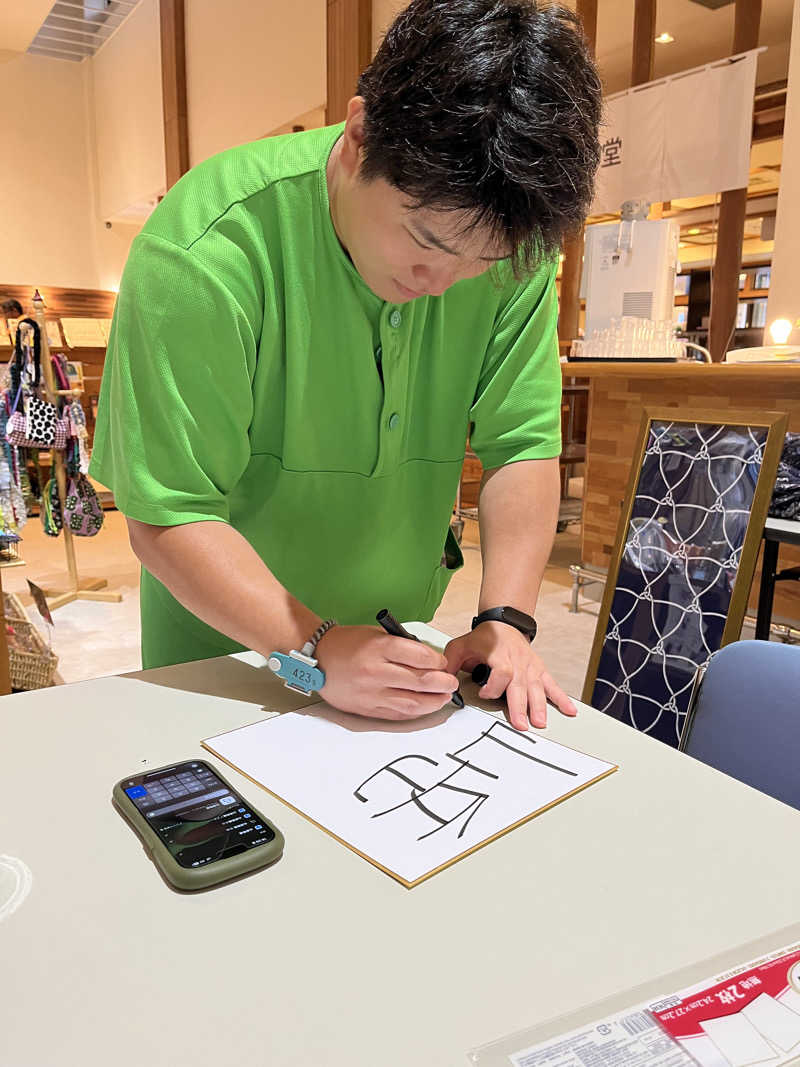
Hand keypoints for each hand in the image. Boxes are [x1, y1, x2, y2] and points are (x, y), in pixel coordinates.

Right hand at [316, 625, 459, 720]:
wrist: (318, 659)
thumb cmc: (347, 644)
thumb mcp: (376, 635)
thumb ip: (402, 647)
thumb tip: (430, 661)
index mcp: (378, 648)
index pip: (419, 656)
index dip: (438, 661)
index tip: (443, 663)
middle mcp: (375, 671)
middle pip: (419, 681)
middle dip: (442, 683)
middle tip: (451, 682)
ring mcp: (371, 693)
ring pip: (411, 702)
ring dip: (433, 701)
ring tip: (444, 697)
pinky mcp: (367, 708)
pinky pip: (397, 714)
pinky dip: (415, 711)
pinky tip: (425, 707)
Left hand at [444, 621, 576, 730]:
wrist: (505, 623)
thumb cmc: (484, 637)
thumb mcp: (461, 645)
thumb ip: (450, 663)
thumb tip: (439, 680)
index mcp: (499, 655)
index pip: (501, 672)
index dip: (494, 685)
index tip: (485, 694)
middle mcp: (518, 662)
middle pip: (520, 685)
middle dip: (521, 706)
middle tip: (522, 724)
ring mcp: (530, 667)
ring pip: (536, 688)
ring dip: (539, 706)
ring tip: (540, 722)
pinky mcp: (539, 671)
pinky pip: (551, 685)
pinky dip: (561, 698)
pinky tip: (569, 711)